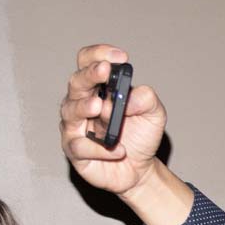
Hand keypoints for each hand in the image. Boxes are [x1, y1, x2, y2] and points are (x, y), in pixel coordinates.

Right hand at [59, 44, 166, 195]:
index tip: (120, 57)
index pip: (89, 61)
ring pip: (71, 111)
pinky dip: (99, 148)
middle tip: (103, 71)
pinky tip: (118, 149)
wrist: (140, 170)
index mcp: (98, 88)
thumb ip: (147, 99)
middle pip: (77, 82)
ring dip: (85, 107)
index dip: (99, 54)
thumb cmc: (141, 136)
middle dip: (89, 74)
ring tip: (101, 108)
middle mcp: (81, 102)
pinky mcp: (75, 151)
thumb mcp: (154, 114)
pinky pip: (80, 146)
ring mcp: (75, 126)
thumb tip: (131, 96)